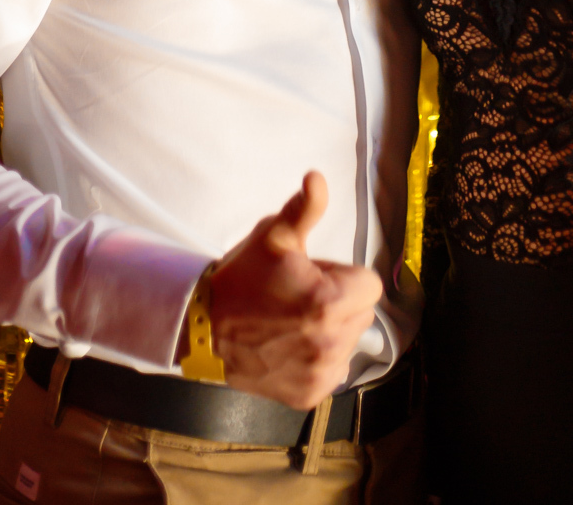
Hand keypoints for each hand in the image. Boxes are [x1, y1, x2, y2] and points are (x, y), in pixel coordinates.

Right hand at [205, 171, 382, 408]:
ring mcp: (320, 373)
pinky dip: (320, 359)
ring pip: (350, 341)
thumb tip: (317, 177)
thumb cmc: (242, 277)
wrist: (203, 329)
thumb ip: (305, 208)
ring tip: (294, 321)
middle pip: (362, 312)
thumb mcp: (273, 236)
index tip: (315, 276)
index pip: (369, 285)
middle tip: (301, 296)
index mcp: (328, 302)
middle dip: (340, 301)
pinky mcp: (309, 395)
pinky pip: (335, 370)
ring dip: (332, 330)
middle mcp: (329, 343)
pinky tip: (291, 346)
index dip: (343, 276)